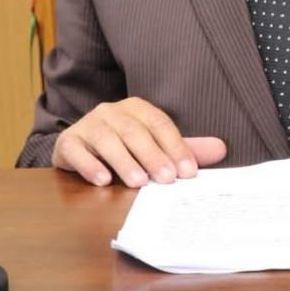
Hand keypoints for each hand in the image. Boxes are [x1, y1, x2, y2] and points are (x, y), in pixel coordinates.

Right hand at [52, 97, 226, 186]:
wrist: (78, 148)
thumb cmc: (123, 148)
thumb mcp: (154, 146)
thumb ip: (183, 148)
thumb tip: (222, 148)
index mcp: (136, 108)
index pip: (159, 123)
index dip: (175, 146)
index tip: (189, 171)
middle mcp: (111, 111)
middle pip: (134, 130)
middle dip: (152, 155)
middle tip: (167, 179)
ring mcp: (88, 125)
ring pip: (106, 139)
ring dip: (124, 161)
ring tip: (138, 182)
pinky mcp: (68, 142)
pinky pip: (77, 151)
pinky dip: (89, 164)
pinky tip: (102, 181)